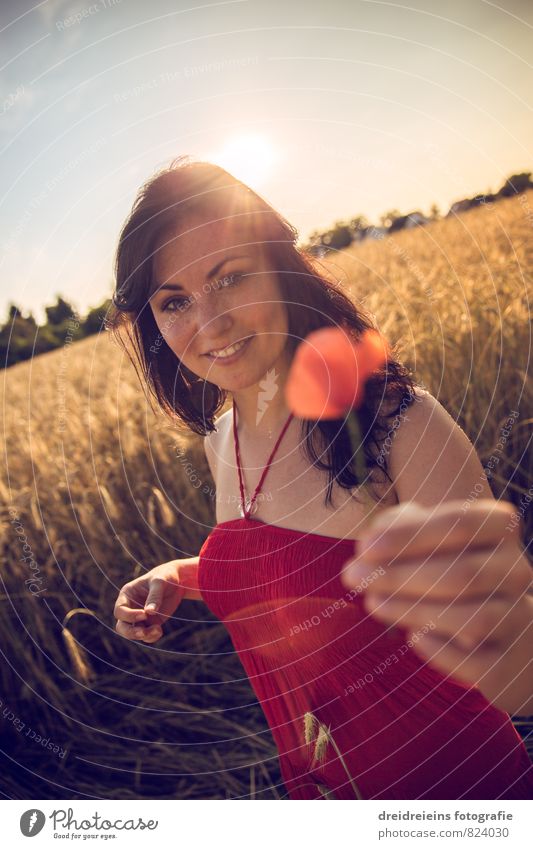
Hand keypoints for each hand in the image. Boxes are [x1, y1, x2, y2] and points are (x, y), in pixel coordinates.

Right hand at [113, 560, 186, 642]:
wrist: (178, 580)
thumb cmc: (165, 576)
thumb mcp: (160, 582)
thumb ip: (154, 596)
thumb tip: (149, 612)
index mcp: (127, 594)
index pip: (120, 610)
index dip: (129, 615)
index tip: (144, 614)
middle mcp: (130, 607)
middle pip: (121, 626)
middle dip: (130, 632)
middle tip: (143, 632)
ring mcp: (139, 617)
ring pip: (132, 633)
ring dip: (143, 635)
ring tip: (158, 630)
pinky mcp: (150, 623)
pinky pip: (146, 636)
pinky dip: (151, 637)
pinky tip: (160, 631)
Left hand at [341, 499, 532, 714]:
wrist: (493, 621)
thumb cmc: (443, 562)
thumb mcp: (423, 535)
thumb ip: (397, 529)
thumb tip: (370, 547)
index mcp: (500, 527)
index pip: (461, 523)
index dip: (408, 536)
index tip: (363, 546)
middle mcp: (518, 571)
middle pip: (463, 574)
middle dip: (400, 577)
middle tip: (353, 577)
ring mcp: (520, 618)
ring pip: (472, 619)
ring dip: (413, 611)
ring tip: (372, 603)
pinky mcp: (510, 663)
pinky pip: (476, 662)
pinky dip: (440, 650)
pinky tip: (412, 637)